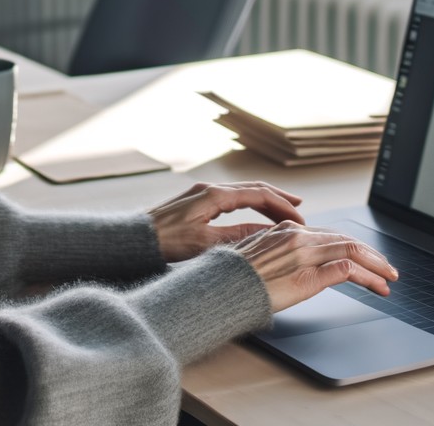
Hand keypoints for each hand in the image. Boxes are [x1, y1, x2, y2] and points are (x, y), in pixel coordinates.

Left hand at [148, 181, 306, 261]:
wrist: (134, 239)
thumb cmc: (165, 243)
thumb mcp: (205, 243)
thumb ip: (238, 235)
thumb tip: (268, 232)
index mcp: (214, 195)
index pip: (258, 194)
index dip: (282, 206)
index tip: (300, 219)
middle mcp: (209, 189)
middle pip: (253, 189)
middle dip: (278, 199)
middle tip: (299, 211)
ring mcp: (201, 193)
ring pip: (242, 192)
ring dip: (264, 200)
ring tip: (282, 211)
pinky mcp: (194, 202)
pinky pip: (230, 197)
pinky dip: (248, 204)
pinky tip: (253, 213)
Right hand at [233, 221, 398, 312]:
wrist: (220, 289)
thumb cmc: (232, 278)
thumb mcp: (257, 255)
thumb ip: (279, 252)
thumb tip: (294, 259)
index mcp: (284, 230)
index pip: (329, 234)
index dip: (351, 247)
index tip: (364, 258)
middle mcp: (297, 237)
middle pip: (345, 240)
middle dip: (371, 255)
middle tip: (386, 268)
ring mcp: (304, 255)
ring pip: (351, 252)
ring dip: (375, 266)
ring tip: (387, 279)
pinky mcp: (307, 275)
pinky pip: (346, 270)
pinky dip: (365, 276)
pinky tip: (374, 285)